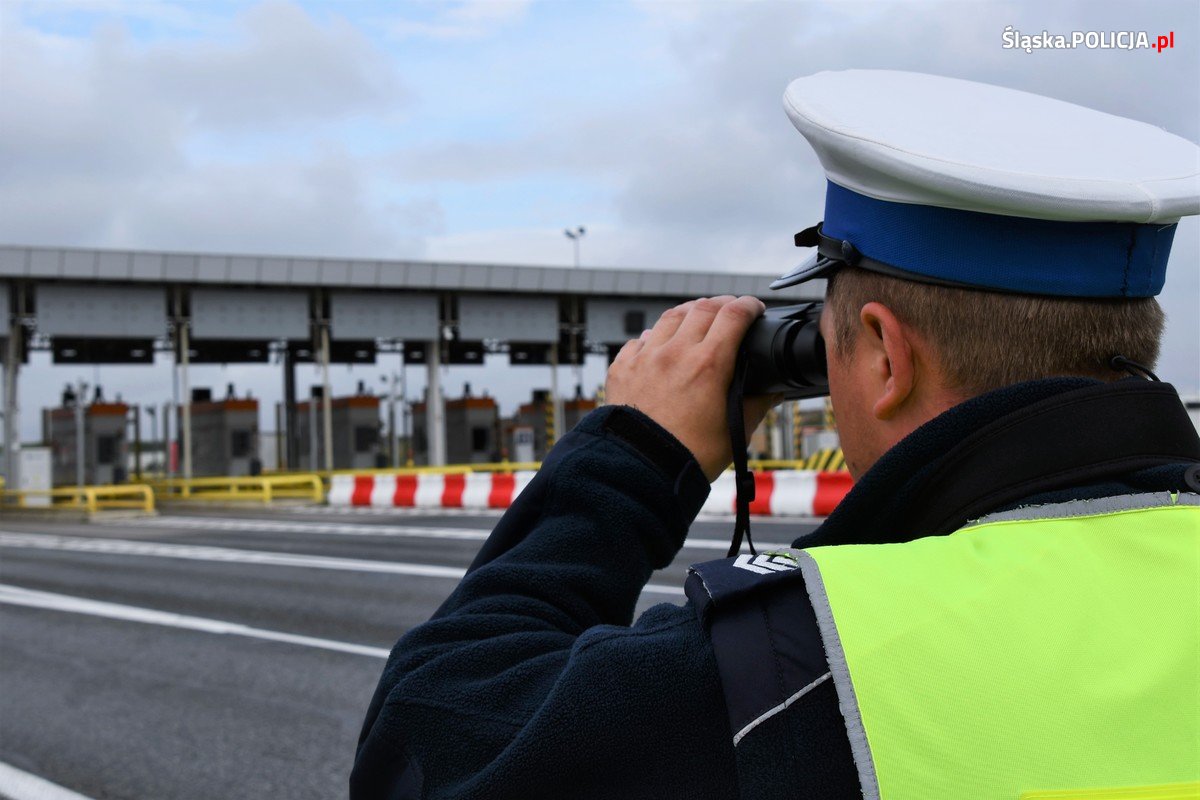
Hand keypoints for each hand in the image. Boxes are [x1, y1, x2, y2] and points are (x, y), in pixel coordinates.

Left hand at [605, 295, 779, 481]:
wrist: (640, 471)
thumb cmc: (688, 456)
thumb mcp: (734, 431)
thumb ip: (757, 404)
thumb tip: (774, 391)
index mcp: (708, 364)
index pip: (734, 315)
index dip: (749, 306)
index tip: (755, 308)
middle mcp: (675, 353)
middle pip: (702, 309)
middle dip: (722, 304)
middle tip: (731, 309)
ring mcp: (645, 358)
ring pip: (670, 317)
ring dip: (689, 312)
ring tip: (698, 316)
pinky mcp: (622, 368)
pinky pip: (639, 340)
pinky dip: (654, 337)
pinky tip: (659, 345)